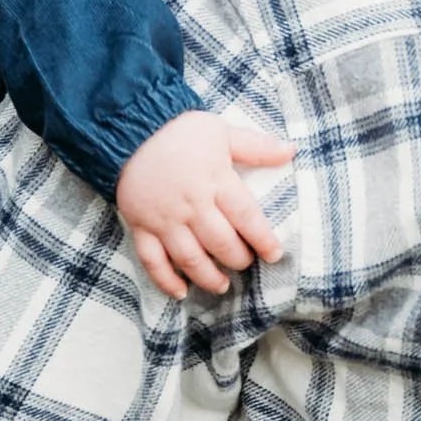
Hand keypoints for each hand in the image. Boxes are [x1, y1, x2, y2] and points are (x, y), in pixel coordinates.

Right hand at [115, 110, 293, 299]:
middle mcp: (191, 205)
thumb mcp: (222, 131)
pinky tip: (181, 292)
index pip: (246, 217)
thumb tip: (291, 151)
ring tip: (222, 285)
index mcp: (215, 181)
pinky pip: (152, 261)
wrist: (129, 129)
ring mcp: (165, 219)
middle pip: (220, 242)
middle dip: (237, 259)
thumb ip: (256, 146)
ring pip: (190, 258)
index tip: (275, 254)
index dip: (263, 239)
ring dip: (208, 277)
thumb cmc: (179, 130)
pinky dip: (166, 280)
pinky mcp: (141, 226)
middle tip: (246, 263)